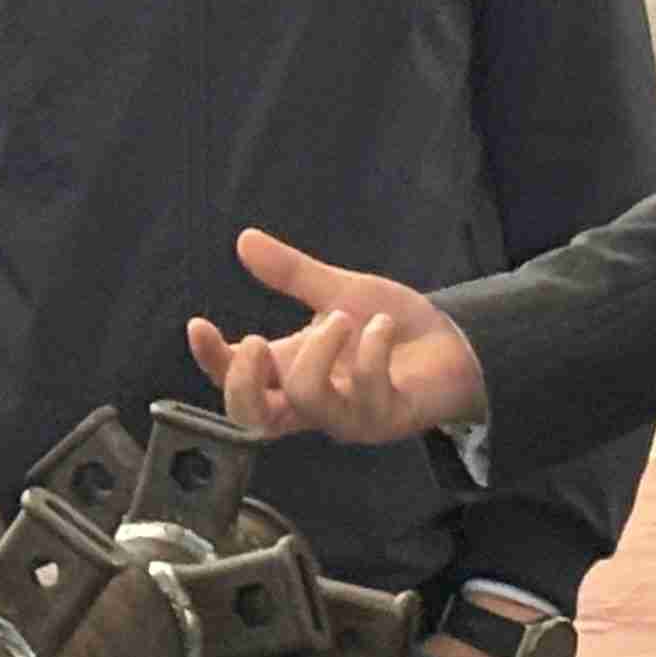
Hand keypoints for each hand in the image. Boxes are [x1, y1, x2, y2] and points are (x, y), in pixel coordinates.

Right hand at [182, 227, 488, 446]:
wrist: (456, 344)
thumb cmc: (391, 326)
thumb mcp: (338, 292)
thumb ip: (291, 273)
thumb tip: (244, 239)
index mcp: (291, 372)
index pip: (234, 383)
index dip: (210, 361)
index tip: (199, 323)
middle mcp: (311, 401)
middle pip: (250, 418)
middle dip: (242, 381)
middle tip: (257, 341)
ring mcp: (346, 416)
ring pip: (306, 399)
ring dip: (320, 350)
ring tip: (344, 318)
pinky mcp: (383, 418)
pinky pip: (363, 390)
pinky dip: (370, 349)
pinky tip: (383, 326)